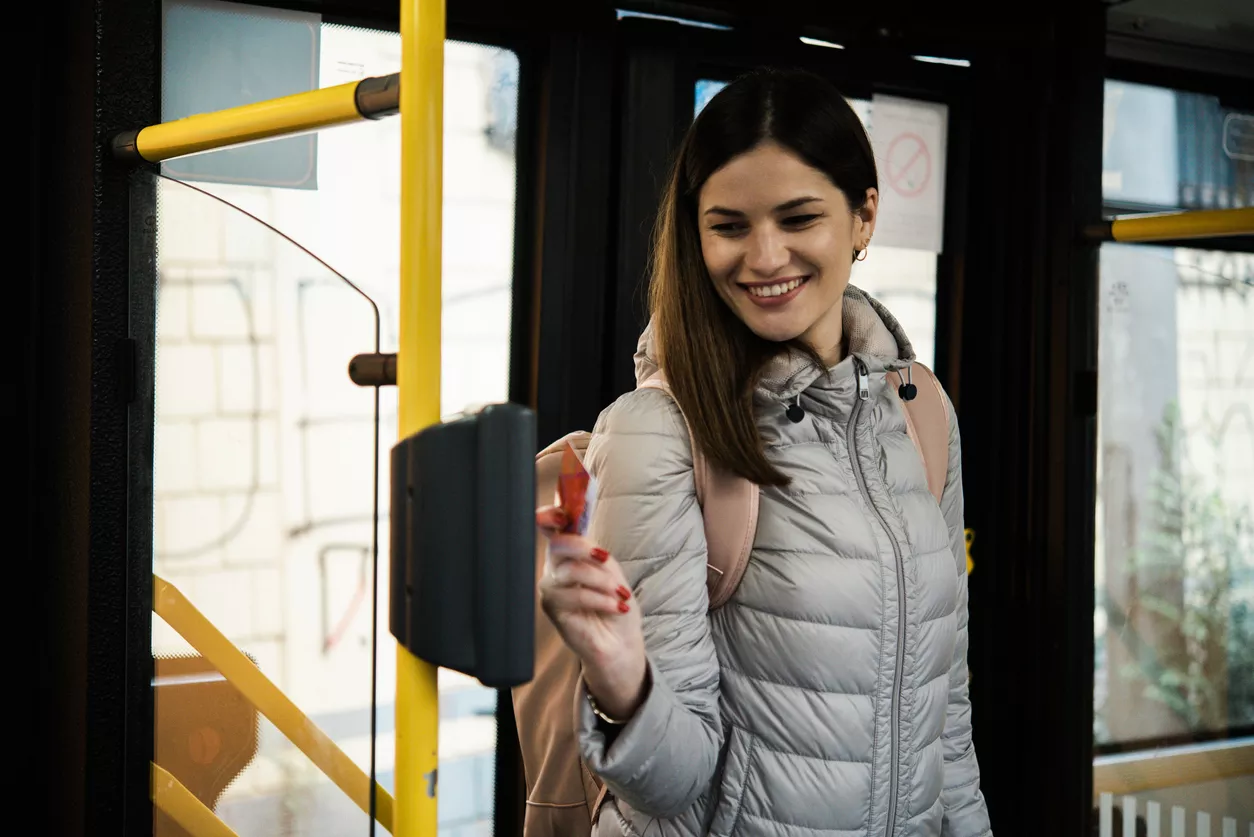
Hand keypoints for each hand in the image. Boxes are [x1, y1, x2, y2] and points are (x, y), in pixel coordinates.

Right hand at [536, 506, 648, 719]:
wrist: (620, 643)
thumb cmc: (616, 605)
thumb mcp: (611, 572)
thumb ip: (594, 552)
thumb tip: (583, 536)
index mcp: (570, 553)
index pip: (553, 526)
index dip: (551, 513)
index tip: (560, 510)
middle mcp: (556, 568)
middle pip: (559, 544)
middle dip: (583, 548)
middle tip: (605, 558)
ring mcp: (551, 588)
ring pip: (570, 571)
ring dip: (601, 581)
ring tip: (620, 594)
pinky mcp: (552, 609)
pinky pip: (574, 595)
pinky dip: (600, 598)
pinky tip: (616, 606)